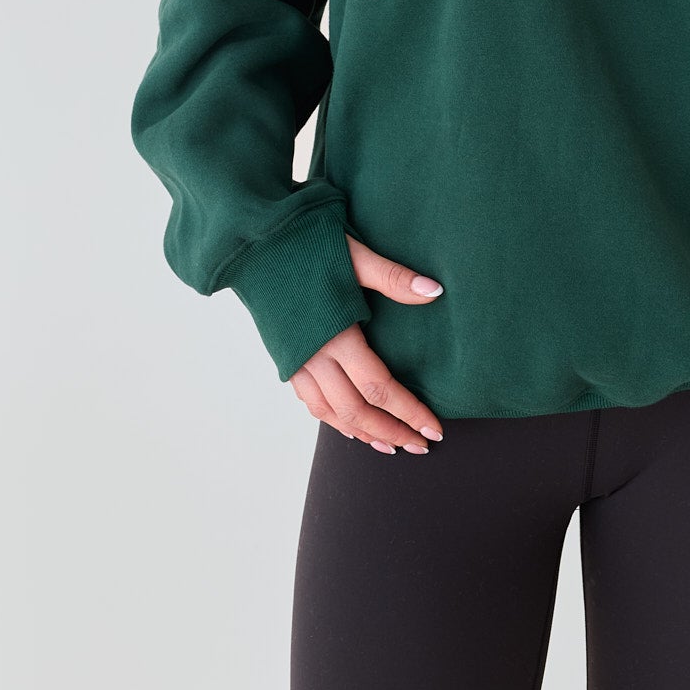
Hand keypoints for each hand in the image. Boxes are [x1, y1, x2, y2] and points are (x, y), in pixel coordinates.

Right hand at [289, 233, 446, 455]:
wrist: (254, 243)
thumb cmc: (306, 244)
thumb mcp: (354, 256)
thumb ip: (393, 278)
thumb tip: (435, 291)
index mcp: (335, 334)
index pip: (379, 388)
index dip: (409, 412)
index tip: (434, 429)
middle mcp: (313, 356)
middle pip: (356, 411)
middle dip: (392, 432)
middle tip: (422, 446)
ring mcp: (296, 361)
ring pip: (331, 414)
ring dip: (364, 434)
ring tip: (392, 445)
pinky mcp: (285, 358)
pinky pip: (311, 402)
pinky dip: (334, 420)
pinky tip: (350, 426)